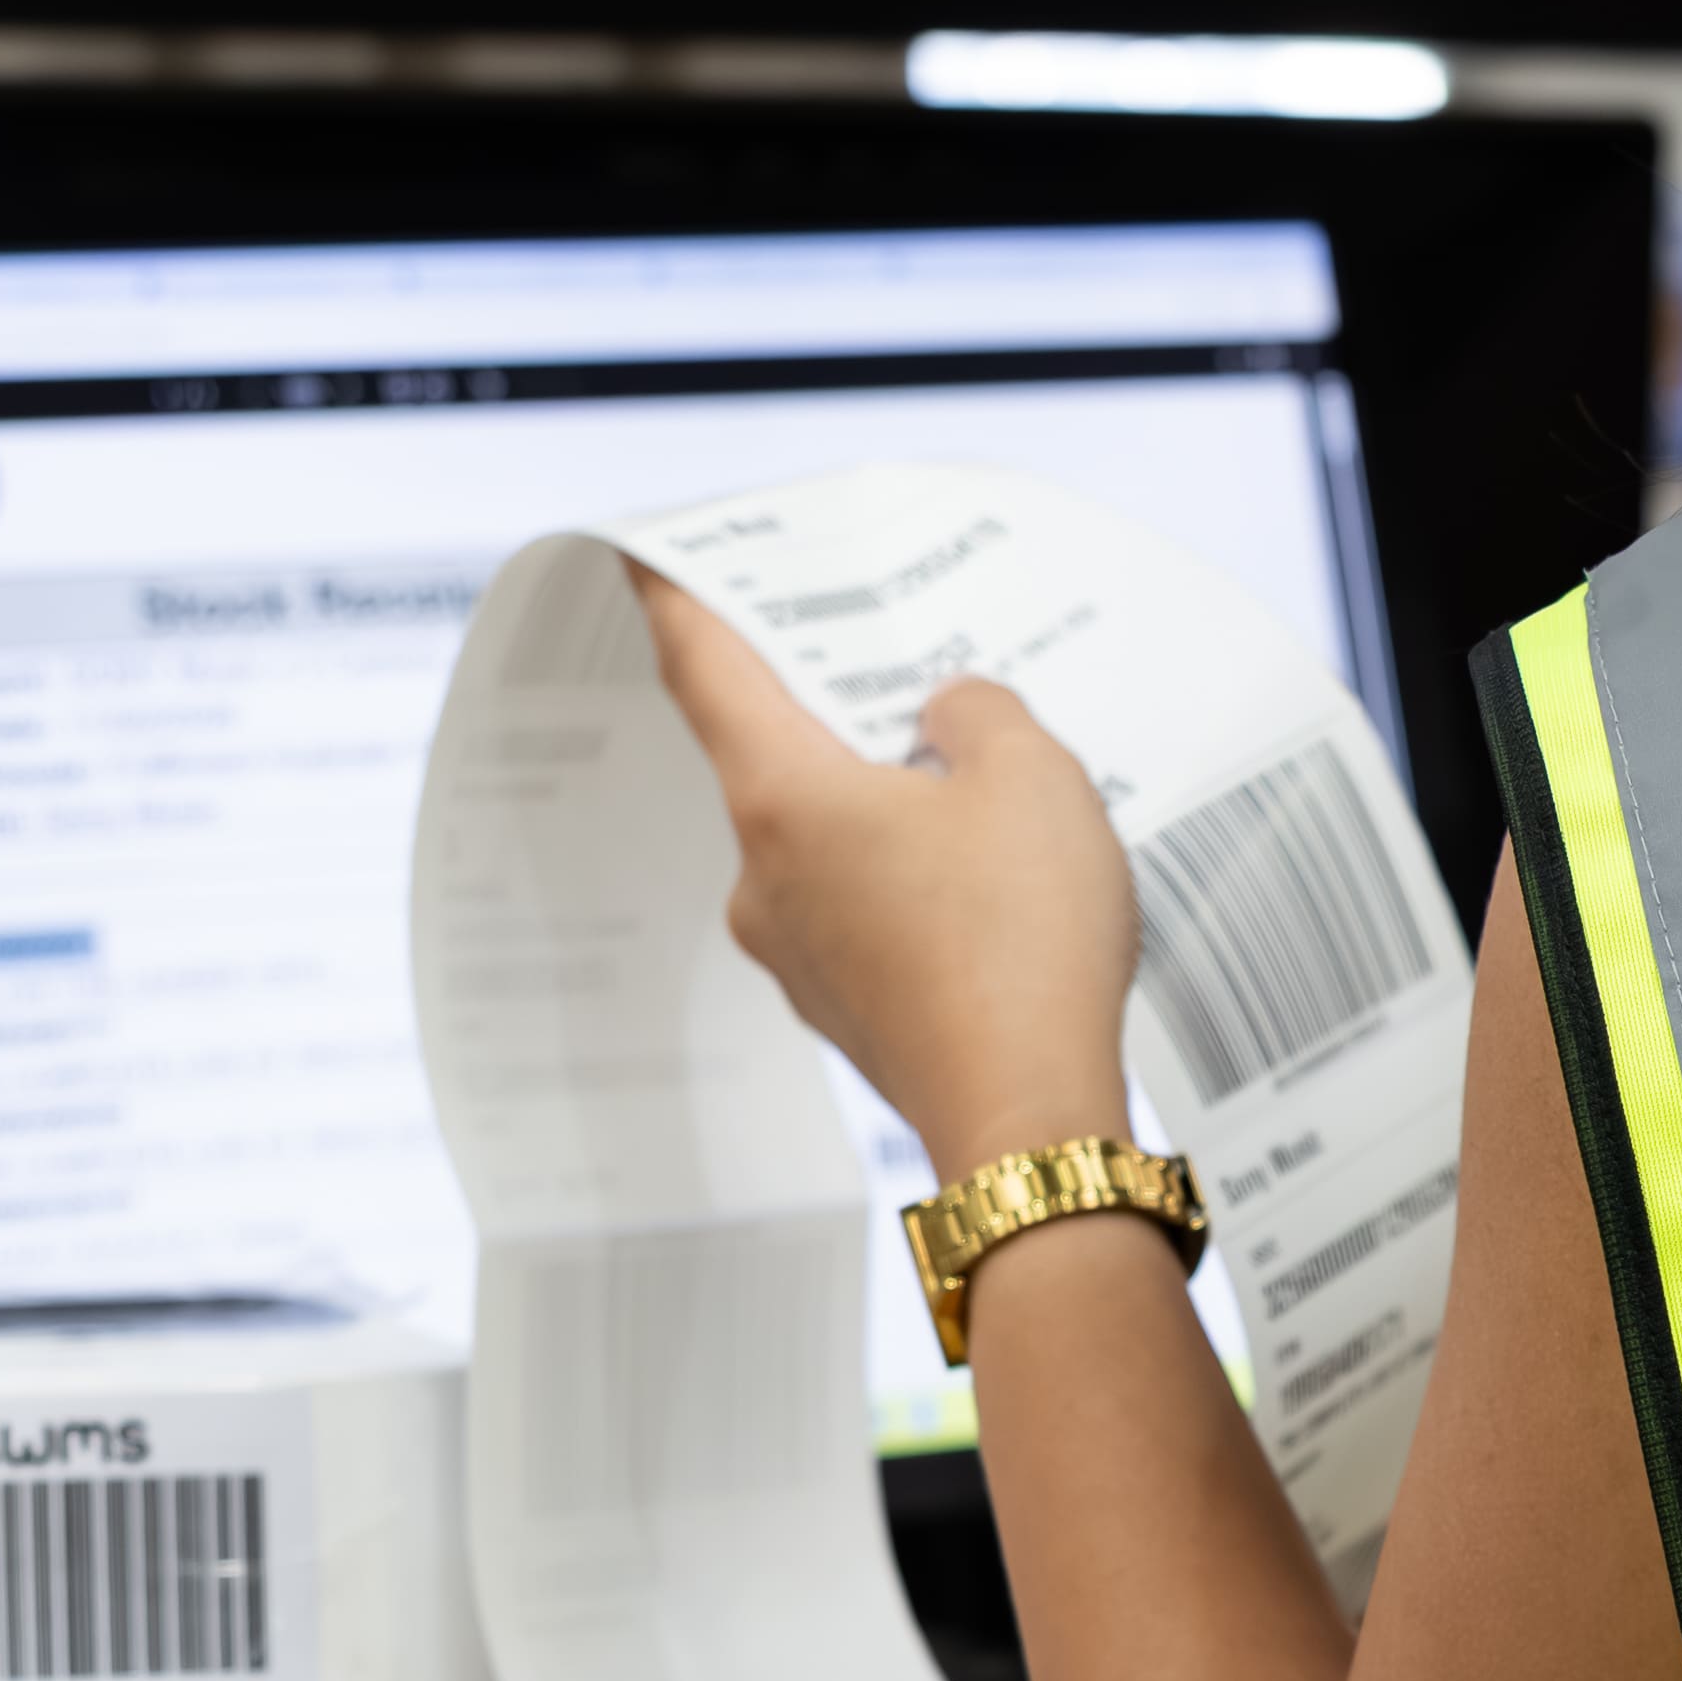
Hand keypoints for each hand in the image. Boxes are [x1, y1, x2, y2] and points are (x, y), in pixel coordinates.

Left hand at [631, 577, 1143, 1173]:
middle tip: (906, 676)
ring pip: (832, 843)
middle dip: (840, 716)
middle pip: (780, 759)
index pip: (705, 670)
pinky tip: (992, 890)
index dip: (682, 603)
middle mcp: (765, 877)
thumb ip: (979, 714)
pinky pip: (866, 914)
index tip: (650, 561)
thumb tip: (948, 718)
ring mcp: (799, 955)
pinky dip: (912, 887)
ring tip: (987, 798)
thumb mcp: (1030, 776)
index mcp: (783, 797)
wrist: (1031, 1119)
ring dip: (889, 810)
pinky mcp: (846, 1011)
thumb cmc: (1018, 941)